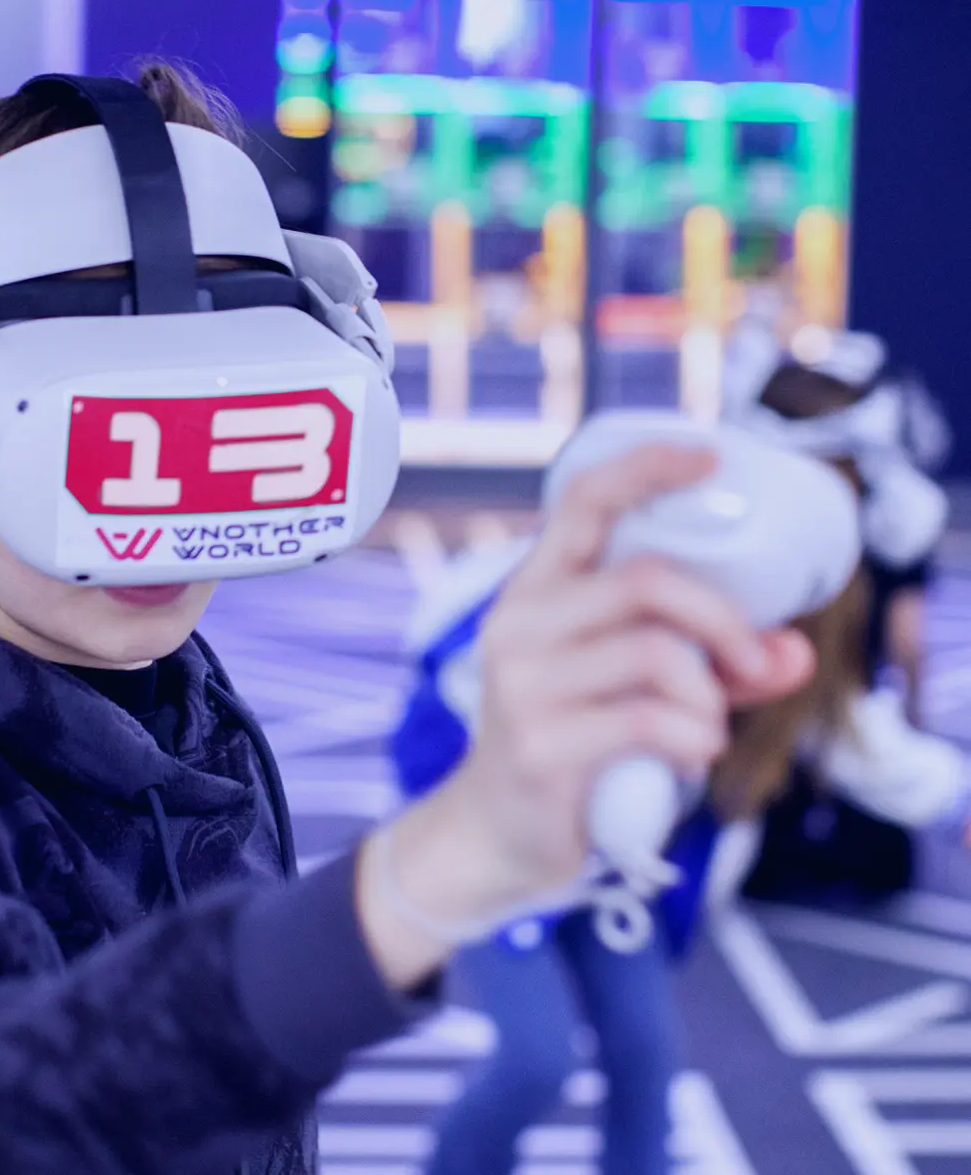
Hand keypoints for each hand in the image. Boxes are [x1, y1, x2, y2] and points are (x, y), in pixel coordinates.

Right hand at [454, 444, 814, 893]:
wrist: (494, 833)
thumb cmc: (571, 743)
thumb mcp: (633, 689)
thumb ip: (712, 665)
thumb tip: (794, 655)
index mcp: (535, 590)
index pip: (582, 502)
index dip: (645, 468)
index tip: (709, 456)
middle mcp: (517, 622)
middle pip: (646, 581)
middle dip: (725, 621)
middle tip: (757, 663)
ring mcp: (521, 682)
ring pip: (656, 654)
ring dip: (711, 696)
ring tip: (706, 727)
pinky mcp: (538, 743)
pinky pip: (651, 721)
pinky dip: (697, 741)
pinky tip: (689, 758)